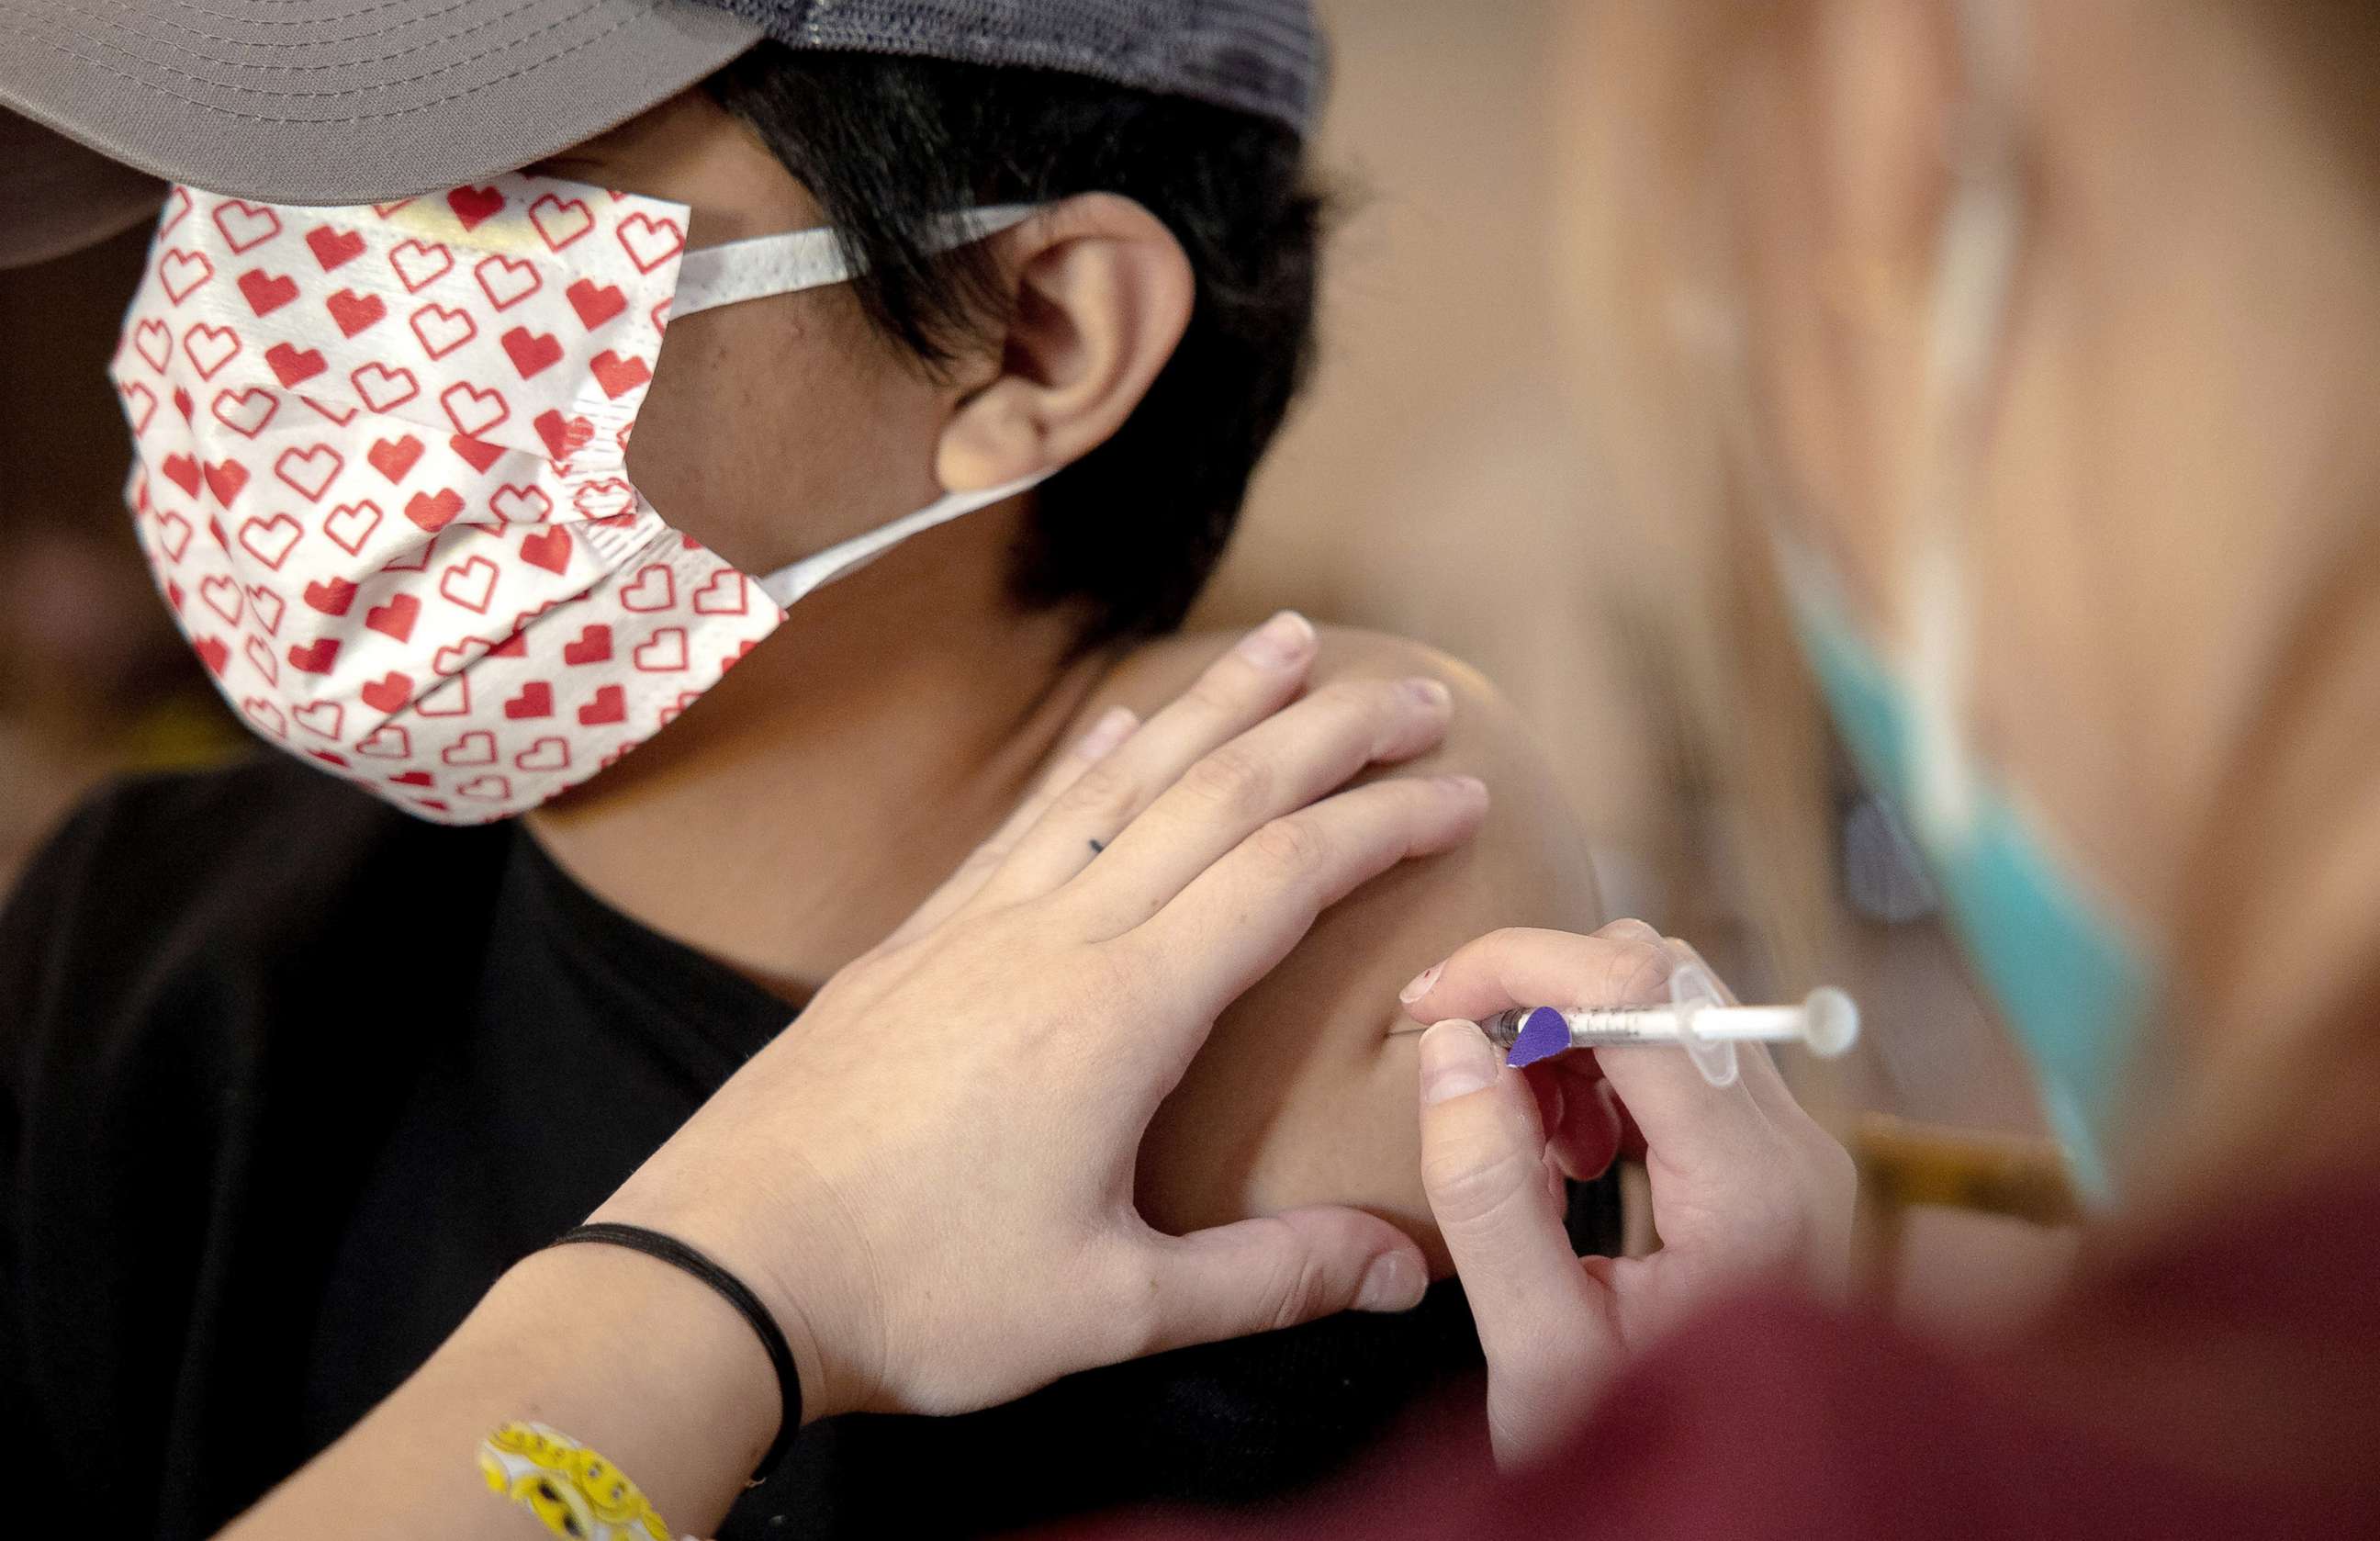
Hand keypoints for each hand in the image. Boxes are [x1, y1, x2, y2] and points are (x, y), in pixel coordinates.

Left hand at [597, 612, 1487, 1424]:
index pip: (1280, 875)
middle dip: (1326, 732)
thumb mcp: (1109, 1310)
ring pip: (1119, 781)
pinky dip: (1088, 760)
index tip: (1460, 789)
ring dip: (1213, 706)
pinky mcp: (915, 942)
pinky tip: (1120, 723)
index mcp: (1118, 1013)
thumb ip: (1266, 1280)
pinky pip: (1025, 820)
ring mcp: (975, 926)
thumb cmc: (912, 1296)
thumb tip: (1406, 1267)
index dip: (1381, 823)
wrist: (719, 1272)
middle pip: (1216, 796)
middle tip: (1415, 692)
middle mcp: (1053, 938)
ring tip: (1284, 643)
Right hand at [1402, 921, 1854, 1464]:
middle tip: (1461, 1073)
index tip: (1428, 1003)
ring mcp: (1793, 1147)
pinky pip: (1678, 1055)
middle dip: (1539, 999)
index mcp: (1751, 1187)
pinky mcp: (1774, 1159)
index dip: (1517, 968)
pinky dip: (1599, 1070)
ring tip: (1520, 1141)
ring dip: (1566, 1035)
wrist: (1738, 1516)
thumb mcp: (1540, 1353)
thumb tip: (1450, 1049)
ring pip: (1668, 1004)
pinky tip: (1563, 1154)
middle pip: (1660, 978)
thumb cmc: (1646, 1454)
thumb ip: (1490, 1199)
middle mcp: (1794, 1145)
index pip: (1638, 993)